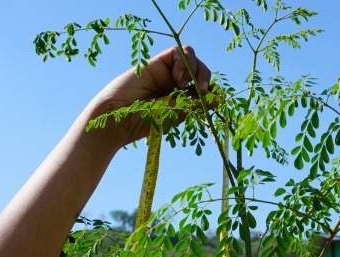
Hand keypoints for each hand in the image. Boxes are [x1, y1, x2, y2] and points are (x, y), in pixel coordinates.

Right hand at [86, 45, 213, 147]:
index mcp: (181, 100)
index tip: (216, 98)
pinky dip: (184, 62)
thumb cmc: (144, 122)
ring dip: (196, 69)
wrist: (118, 118)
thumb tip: (222, 97)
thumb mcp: (177, 114)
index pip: (204, 87)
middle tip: (202, 91)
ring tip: (184, 85)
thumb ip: (198, 104)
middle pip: (200, 70)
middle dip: (206, 78)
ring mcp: (166, 72)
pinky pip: (178, 52)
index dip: (212, 89)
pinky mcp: (157, 62)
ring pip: (192, 58)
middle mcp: (175, 85)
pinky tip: (177, 78)